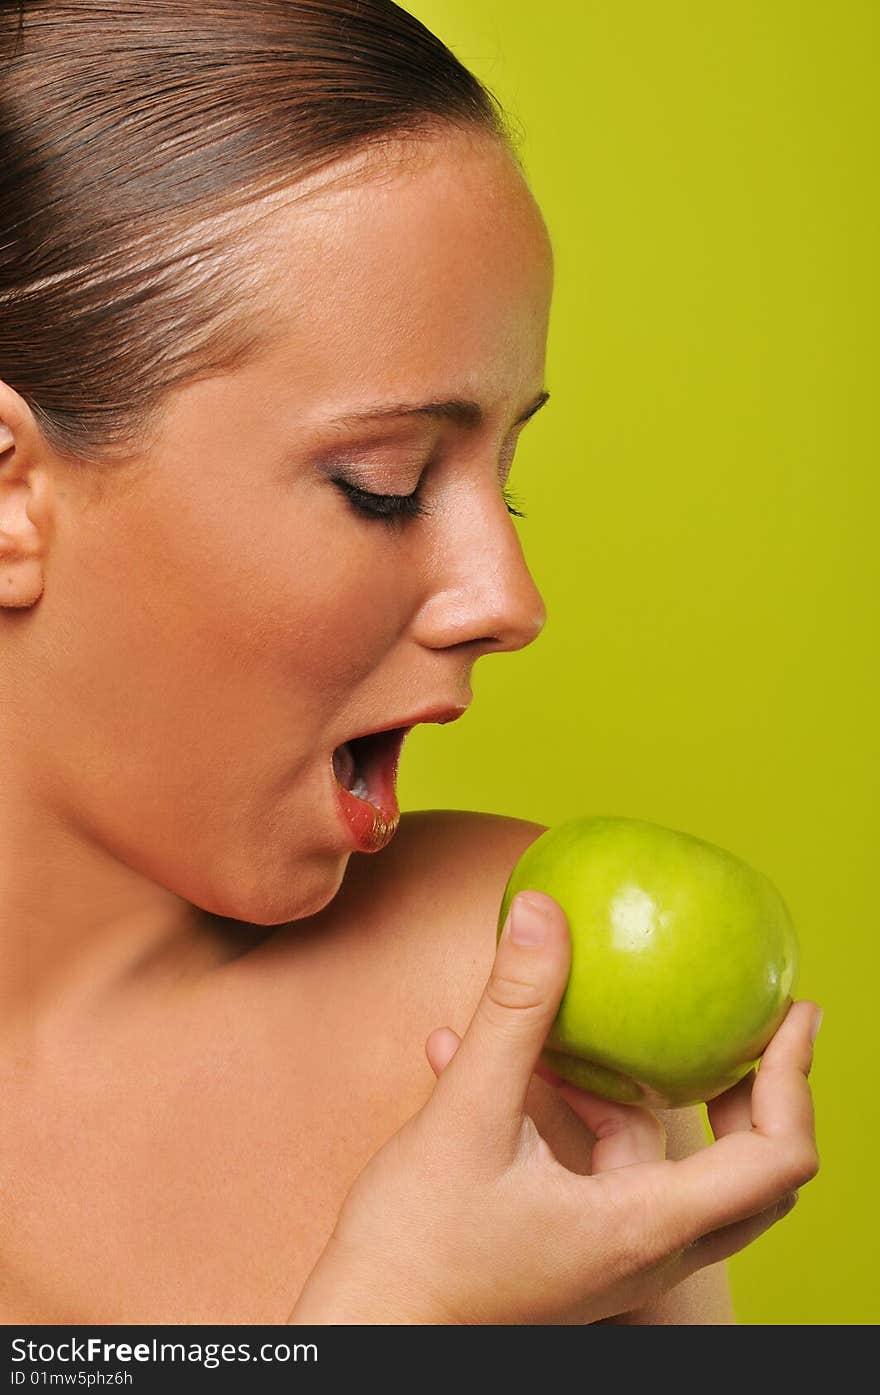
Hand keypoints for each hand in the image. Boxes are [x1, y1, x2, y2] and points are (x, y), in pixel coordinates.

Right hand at [288, 891, 819, 1323]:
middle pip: (752, 1176)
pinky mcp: (575, 1252)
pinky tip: (513, 1066)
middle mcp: (646, 1251)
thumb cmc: (416, 1246)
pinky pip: (609, 1176)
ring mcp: (612, 1258)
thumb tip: (544, 914)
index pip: (777, 1158)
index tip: (790, 1011)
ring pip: (675, 1174)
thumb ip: (514, 1010)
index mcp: (645, 1225)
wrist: (368, 1329)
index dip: (795, 1078)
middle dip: (755, 1094)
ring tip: (595, 1031)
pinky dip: (586, 1118)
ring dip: (650, 1098)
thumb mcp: (466, 1112)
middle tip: (740, 1025)